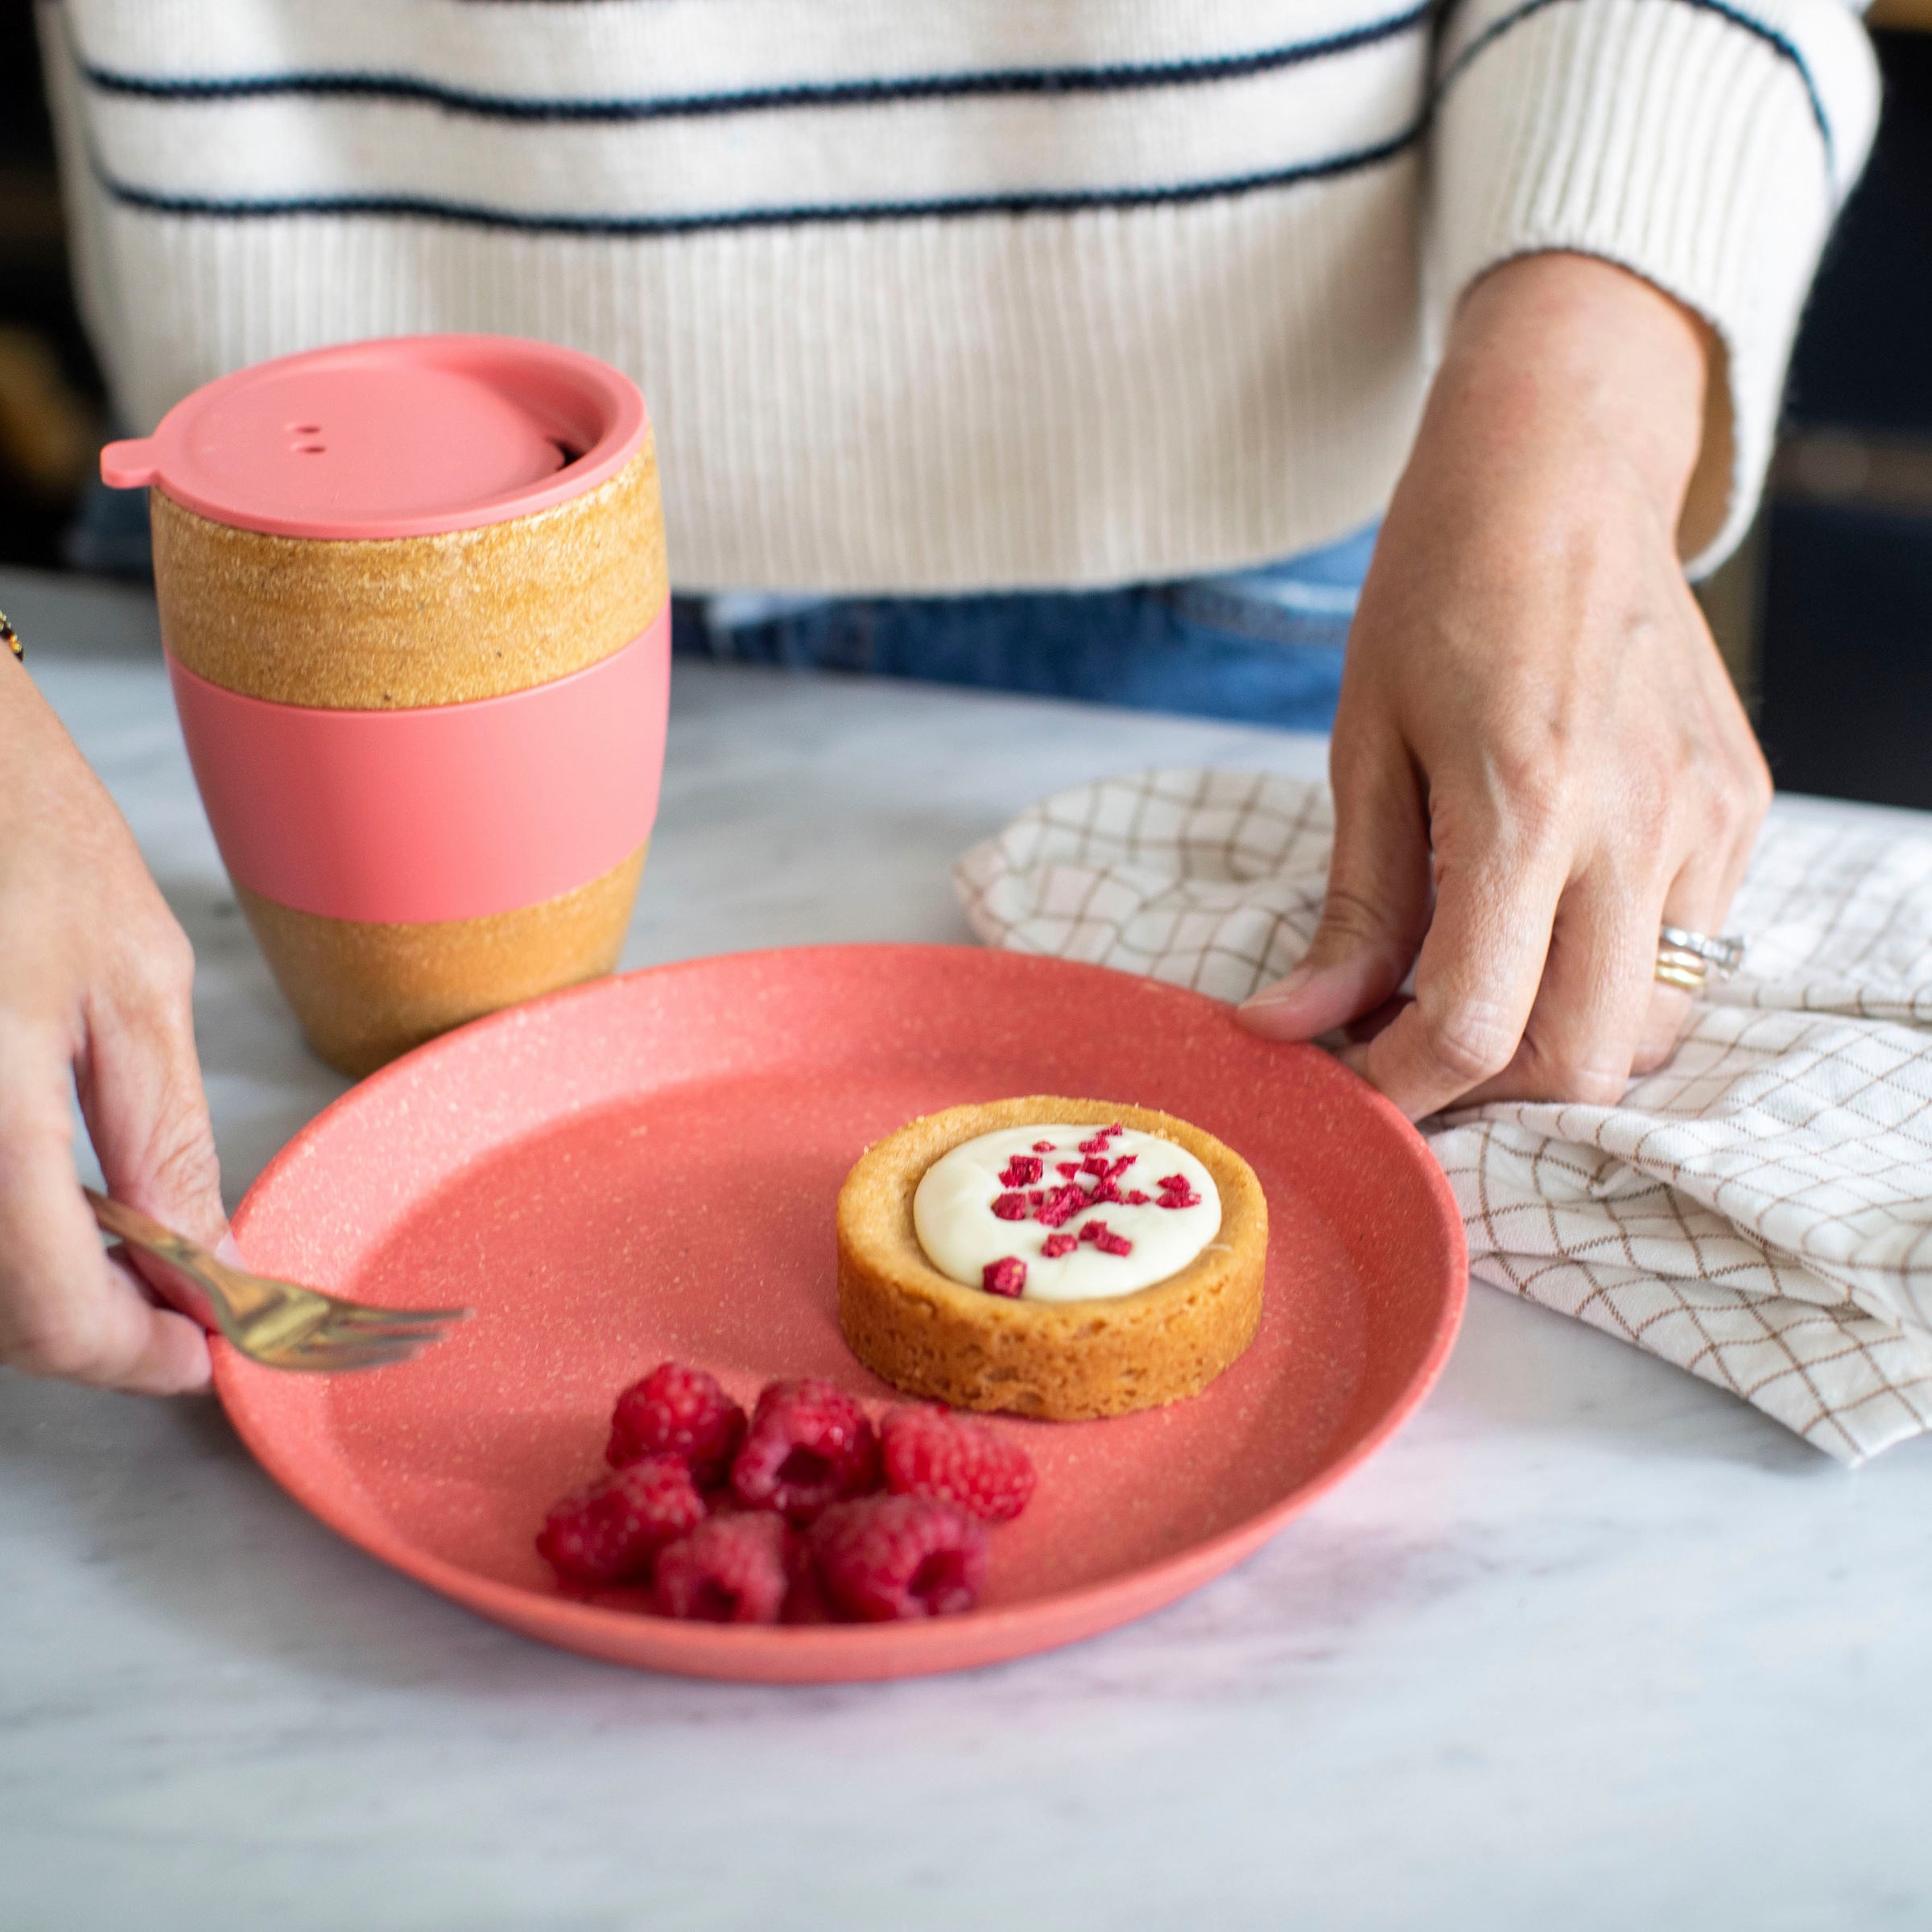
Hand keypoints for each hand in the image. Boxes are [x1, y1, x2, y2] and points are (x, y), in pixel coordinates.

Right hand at [0, 654, 222, 1391]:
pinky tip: (46, 1198)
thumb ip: (165, 1138)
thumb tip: (209, 1257)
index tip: (204, 1353)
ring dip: (36, 1289)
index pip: (50, 1316)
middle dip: (90, 1329)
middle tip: (177, 1303)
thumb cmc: (20, 827)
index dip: (136, 1358)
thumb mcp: (134, 981)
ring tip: (122, 1250)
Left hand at [1238, 253, 1769, 1117]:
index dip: (1400, 1087)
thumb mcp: (1364, 744)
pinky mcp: (1740, 806)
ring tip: (1480, 993)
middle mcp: (1639, 824)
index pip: (1475, 1024)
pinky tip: (1547, 923)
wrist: (1560, 470)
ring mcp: (1708, 819)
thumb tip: (1298, 1025)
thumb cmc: (1438, 592)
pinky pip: (1688, 951)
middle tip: (1412, 1053)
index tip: (1348, 1085)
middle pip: (1586, 1062)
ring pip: (1654, 1027)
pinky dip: (1613, 978)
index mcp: (1524, 801)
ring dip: (1560, 1046)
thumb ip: (1352, 904)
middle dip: (1489, 1092)